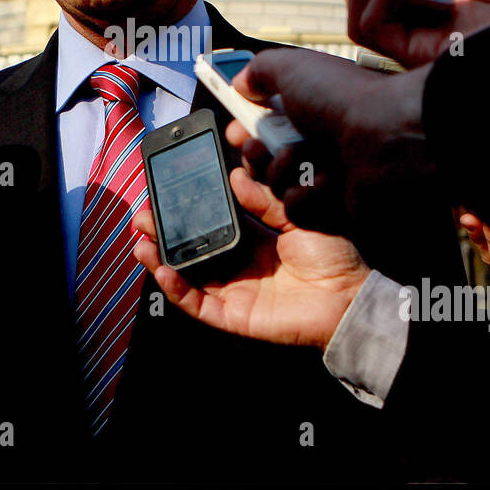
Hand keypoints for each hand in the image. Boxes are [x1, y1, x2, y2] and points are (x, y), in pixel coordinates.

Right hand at [132, 167, 369, 349]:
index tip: (175, 178)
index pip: (213, 215)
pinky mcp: (233, 315)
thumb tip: (236, 174)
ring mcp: (232, 289)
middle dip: (164, 228)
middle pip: (190, 245)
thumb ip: (266, 198)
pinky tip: (163, 270)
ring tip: (141, 238)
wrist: (348, 298)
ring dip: (160, 257)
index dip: (192, 200)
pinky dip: (177, 289)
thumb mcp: (298, 215)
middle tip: (145, 209)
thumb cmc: (332, 256)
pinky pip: (197, 304)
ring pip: (185, 273)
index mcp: (253, 236)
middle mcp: (237, 262)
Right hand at [231, 48, 435, 225]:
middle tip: (257, 146)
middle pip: (265, 157)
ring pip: (277, 185)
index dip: (245, 126)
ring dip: (281, 172)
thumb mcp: (293, 67)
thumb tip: (240, 82)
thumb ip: (260, 69)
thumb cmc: (343, 98)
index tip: (234, 129)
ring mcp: (327, 174)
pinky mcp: (335, 207)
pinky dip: (306, 195)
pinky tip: (326, 181)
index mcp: (309, 109)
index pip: (265, 123)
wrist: (389, 139)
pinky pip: (298, 210)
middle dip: (255, 152)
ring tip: (300, 158)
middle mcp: (318, 141)